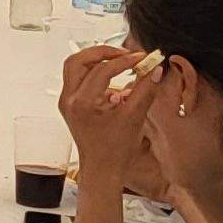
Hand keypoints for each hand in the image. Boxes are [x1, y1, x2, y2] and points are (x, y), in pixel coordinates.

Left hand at [57, 44, 162, 185]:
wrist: (102, 170)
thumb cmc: (117, 149)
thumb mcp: (135, 118)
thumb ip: (145, 90)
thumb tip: (155, 67)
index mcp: (82, 104)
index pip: (102, 70)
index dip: (126, 61)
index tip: (144, 58)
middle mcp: (69, 100)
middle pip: (78, 61)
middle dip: (103, 52)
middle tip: (126, 53)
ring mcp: (66, 102)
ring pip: (75, 68)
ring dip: (97, 61)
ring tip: (121, 62)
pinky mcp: (70, 104)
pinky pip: (79, 80)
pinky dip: (96, 74)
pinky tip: (116, 80)